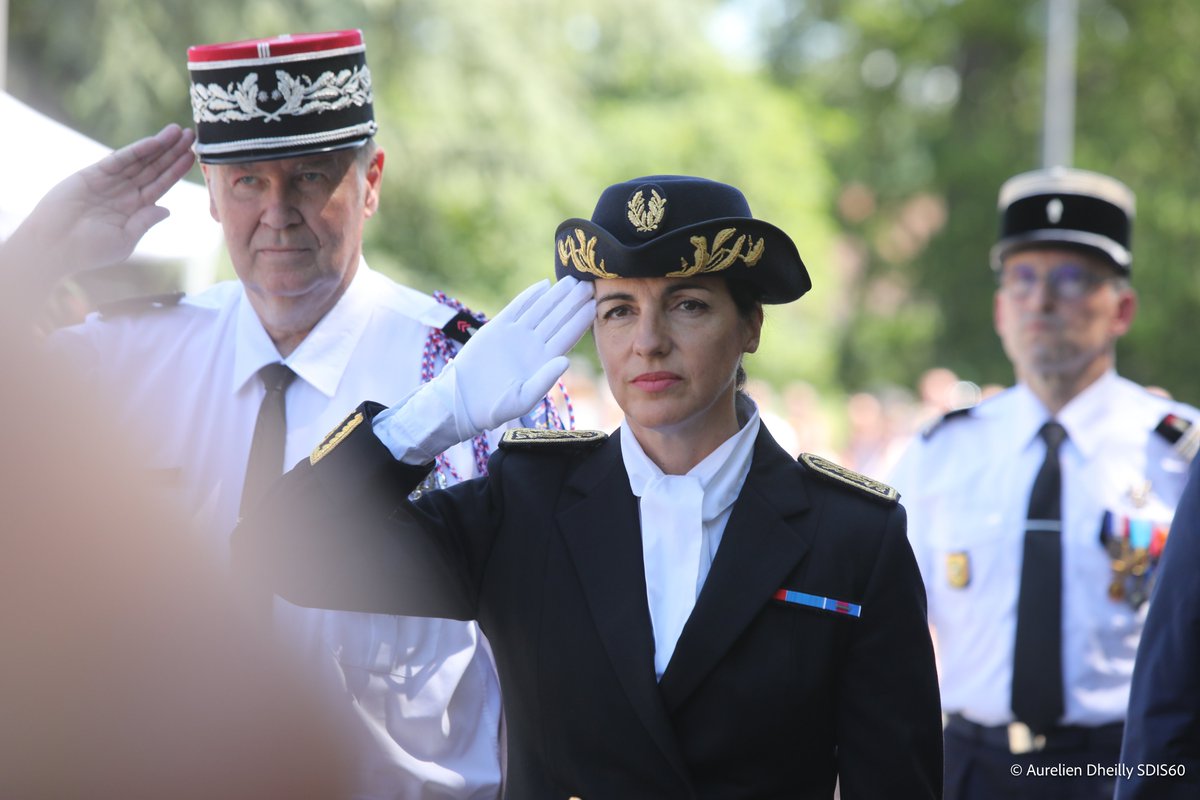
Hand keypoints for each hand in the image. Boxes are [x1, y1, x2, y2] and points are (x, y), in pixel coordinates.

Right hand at [4, 124, 195, 282]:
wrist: (55, 247)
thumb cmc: (88, 250)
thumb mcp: (124, 240)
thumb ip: (144, 221)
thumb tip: (166, 209)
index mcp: (134, 209)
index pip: (161, 185)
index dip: (176, 170)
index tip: (193, 156)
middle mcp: (124, 192)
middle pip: (154, 168)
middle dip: (173, 152)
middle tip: (191, 135)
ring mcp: (109, 181)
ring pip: (140, 160)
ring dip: (159, 145)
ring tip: (178, 132)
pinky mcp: (92, 174)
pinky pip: (120, 160)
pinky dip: (137, 151)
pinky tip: (155, 142)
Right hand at [436, 276, 595, 437]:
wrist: (466, 400)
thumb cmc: (496, 407)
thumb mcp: (523, 398)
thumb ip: (545, 380)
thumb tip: (566, 360)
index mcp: (544, 361)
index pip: (568, 335)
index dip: (581, 320)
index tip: (595, 305)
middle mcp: (534, 345)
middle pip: (558, 318)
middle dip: (573, 301)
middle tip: (589, 284)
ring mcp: (516, 334)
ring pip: (541, 309)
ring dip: (556, 295)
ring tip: (572, 280)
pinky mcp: (497, 328)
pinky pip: (517, 307)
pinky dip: (529, 296)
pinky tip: (544, 285)